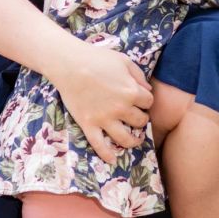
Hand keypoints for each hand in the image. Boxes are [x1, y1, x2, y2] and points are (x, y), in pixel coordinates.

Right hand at [51, 40, 152, 163]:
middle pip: (140, 121)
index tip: (141, 99)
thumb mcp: (123, 60)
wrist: (69, 64)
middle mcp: (121, 108)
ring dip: (133, 140)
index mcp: (132, 91)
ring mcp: (104, 119)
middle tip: (136, 116)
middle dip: (141, 119)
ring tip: (135, 140)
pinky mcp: (88, 124)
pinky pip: (99, 145)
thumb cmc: (97, 58)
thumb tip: (148, 90)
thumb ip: (138, 75)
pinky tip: (113, 159)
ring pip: (125, 138)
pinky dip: (107, 155)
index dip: (146, 100)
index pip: (149, 102)